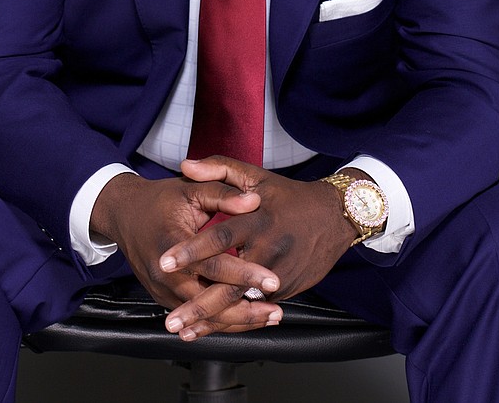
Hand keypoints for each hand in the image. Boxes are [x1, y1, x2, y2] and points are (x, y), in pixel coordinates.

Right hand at [90, 172, 282, 337]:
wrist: (125, 214)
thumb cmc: (162, 199)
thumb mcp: (192, 189)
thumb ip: (223, 193)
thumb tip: (256, 201)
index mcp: (172, 243)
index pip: (214, 264)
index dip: (245, 273)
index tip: (273, 279)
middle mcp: (164, 274)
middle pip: (210, 299)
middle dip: (246, 309)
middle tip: (277, 311)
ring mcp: (162, 290)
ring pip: (204, 315)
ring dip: (237, 320)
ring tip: (270, 317)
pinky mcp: (164, 298)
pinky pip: (196, 316)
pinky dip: (221, 319)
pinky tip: (247, 319)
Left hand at [159, 156, 356, 339]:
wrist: (334, 216)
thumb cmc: (288, 195)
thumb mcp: (255, 175)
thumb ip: (219, 168)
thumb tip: (185, 165)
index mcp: (257, 220)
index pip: (219, 238)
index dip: (191, 251)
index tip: (164, 263)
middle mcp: (268, 250)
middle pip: (229, 283)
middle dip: (198, 305)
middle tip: (171, 321)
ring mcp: (278, 274)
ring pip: (241, 302)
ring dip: (212, 321)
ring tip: (184, 333)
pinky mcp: (285, 290)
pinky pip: (254, 305)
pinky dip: (232, 319)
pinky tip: (208, 330)